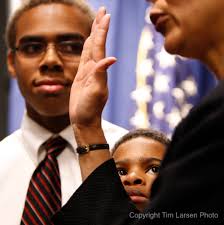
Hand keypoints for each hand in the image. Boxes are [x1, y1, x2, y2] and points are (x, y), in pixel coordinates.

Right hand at [69, 7, 116, 128]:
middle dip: (99, 27)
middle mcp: (94, 69)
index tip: (105, 15)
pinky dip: (87, 49)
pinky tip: (89, 44)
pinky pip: (84, 58)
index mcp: (97, 70)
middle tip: (102, 11)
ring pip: (91, 49)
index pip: (100, 46)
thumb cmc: (90, 109)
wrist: (85, 120)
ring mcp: (88, 72)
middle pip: (96, 43)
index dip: (102, 31)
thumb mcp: (96, 92)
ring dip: (94, 35)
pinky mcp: (82, 77)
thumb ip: (101, 75)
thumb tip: (112, 58)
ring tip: (96, 23)